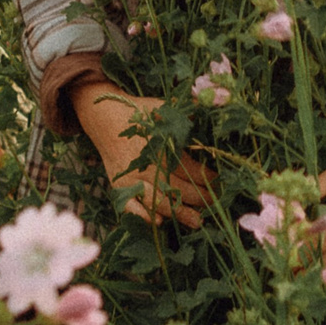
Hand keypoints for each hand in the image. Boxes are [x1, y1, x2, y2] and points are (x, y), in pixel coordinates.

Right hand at [74, 83, 212, 227]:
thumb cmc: (139, 112)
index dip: (209, 178)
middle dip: (200, 198)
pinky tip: (158, 222)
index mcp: (162, 146)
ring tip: (198, 221)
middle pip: (178, 188)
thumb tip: (217, 103)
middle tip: (216, 204)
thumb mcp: (164, 106)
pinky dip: (142, 215)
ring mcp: (131, 178)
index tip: (221, 182)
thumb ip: (188, 110)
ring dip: (179, 213)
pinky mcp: (118, 186)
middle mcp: (147, 164)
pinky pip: (130, 206)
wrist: (104, 117)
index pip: (191, 169)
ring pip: (158, 200)